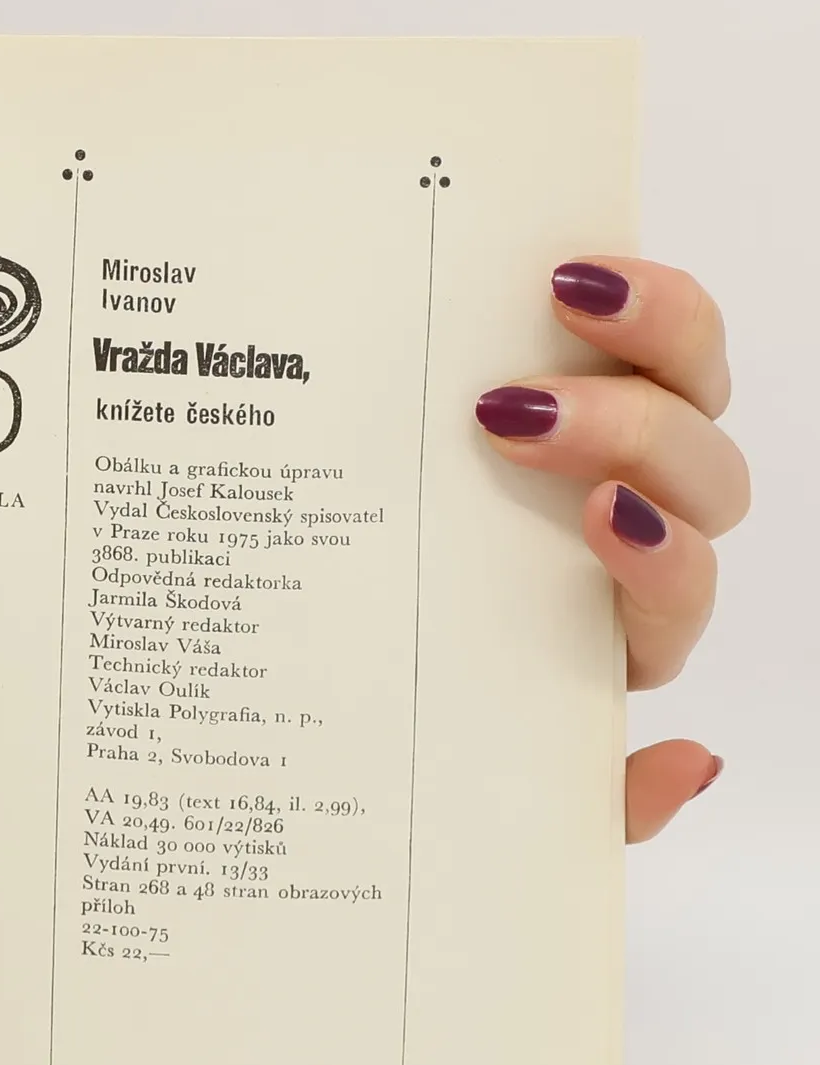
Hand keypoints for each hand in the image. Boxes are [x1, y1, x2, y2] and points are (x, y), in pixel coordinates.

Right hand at [476, 259, 747, 841]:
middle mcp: (641, 537)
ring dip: (654, 336)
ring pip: (693, 385)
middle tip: (520, 412)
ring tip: (563, 293)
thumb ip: (592, 801)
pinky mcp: (582, 377)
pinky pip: (640, 329)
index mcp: (624, 631)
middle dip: (629, 435)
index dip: (663, 558)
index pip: (678, 597)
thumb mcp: (497, 773)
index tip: (599, 520)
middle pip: (702, 477)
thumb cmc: (436, 699)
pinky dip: (631, 295)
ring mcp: (619, 447)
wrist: (362, 637)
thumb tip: (695, 762)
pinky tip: (560, 263)